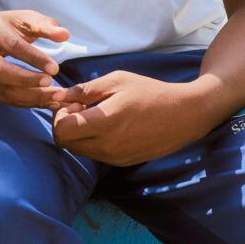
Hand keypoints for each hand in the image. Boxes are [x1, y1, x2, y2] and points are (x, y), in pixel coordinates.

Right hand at [0, 10, 68, 108]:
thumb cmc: (3, 27)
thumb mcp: (22, 19)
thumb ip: (45, 25)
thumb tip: (65, 35)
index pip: (11, 45)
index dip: (34, 58)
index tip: (56, 69)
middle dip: (29, 81)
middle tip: (55, 86)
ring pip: (1, 89)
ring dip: (31, 96)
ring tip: (56, 97)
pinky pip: (2, 99)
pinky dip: (25, 102)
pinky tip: (45, 101)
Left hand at [50, 71, 220, 166]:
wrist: (185, 115)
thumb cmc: (150, 92)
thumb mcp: (116, 81)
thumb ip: (85, 90)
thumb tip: (59, 95)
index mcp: (104, 124)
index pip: (61, 131)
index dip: (59, 116)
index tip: (73, 104)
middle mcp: (107, 146)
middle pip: (66, 143)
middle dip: (66, 125)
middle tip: (82, 108)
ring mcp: (116, 157)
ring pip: (80, 150)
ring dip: (79, 135)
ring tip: (97, 115)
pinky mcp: (123, 162)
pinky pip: (96, 155)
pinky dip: (93, 142)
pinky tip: (109, 126)